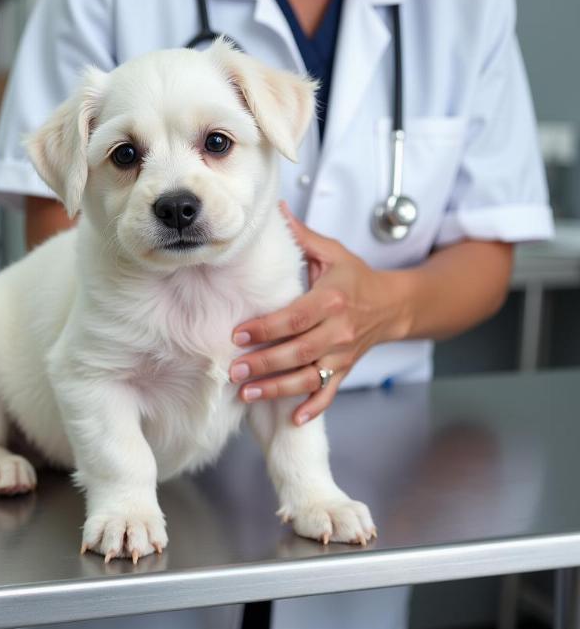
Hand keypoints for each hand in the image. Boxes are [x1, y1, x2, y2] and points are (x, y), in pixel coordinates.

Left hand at [229, 203, 407, 425]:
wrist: (395, 304)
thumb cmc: (356, 277)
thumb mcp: (332, 253)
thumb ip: (302, 236)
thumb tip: (276, 208)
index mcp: (332, 299)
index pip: (295, 317)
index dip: (266, 328)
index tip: (238, 335)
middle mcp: (339, 330)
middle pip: (298, 351)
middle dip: (264, 363)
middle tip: (234, 370)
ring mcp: (342, 354)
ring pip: (308, 376)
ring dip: (277, 389)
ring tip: (247, 394)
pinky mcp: (345, 369)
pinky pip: (329, 393)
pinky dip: (313, 408)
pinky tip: (292, 420)